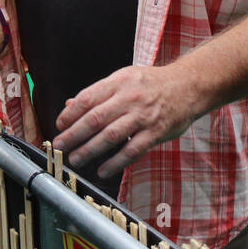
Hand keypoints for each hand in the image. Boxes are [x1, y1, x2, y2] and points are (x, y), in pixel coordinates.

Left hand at [53, 64, 201, 178]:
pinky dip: (115, 162)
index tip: (59, 125)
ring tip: (75, 159)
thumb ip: (98, 93)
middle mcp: (129, 98)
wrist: (188, 85)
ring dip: (90, 150)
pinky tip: (103, 170)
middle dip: (74, 134)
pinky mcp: (155, 132)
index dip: (70, 114)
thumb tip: (70, 106)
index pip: (87, 98)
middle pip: (95, 119)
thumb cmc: (151, 83)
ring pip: (111, 136)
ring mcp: (143, 116)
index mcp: (118, 82)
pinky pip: (132, 150)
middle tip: (60, 145)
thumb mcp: (124, 79)